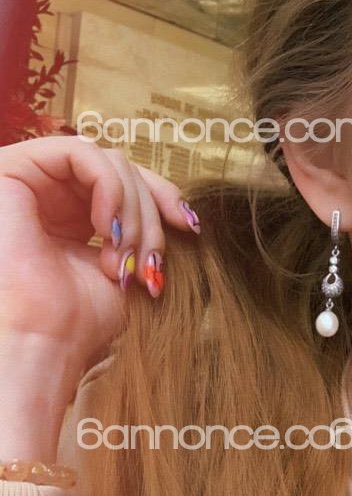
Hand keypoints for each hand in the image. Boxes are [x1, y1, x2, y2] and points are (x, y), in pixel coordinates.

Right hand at [0, 134, 199, 387]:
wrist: (45, 343)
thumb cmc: (80, 321)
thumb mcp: (127, 266)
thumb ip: (144, 231)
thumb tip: (186, 215)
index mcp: (69, 215)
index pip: (126, 183)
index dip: (163, 197)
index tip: (190, 228)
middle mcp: (46, 194)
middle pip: (121, 169)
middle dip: (150, 215)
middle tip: (149, 262)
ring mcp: (28, 179)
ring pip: (106, 161)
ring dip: (132, 211)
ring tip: (124, 257)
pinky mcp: (11, 169)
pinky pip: (79, 152)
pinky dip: (109, 187)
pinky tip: (106, 228)